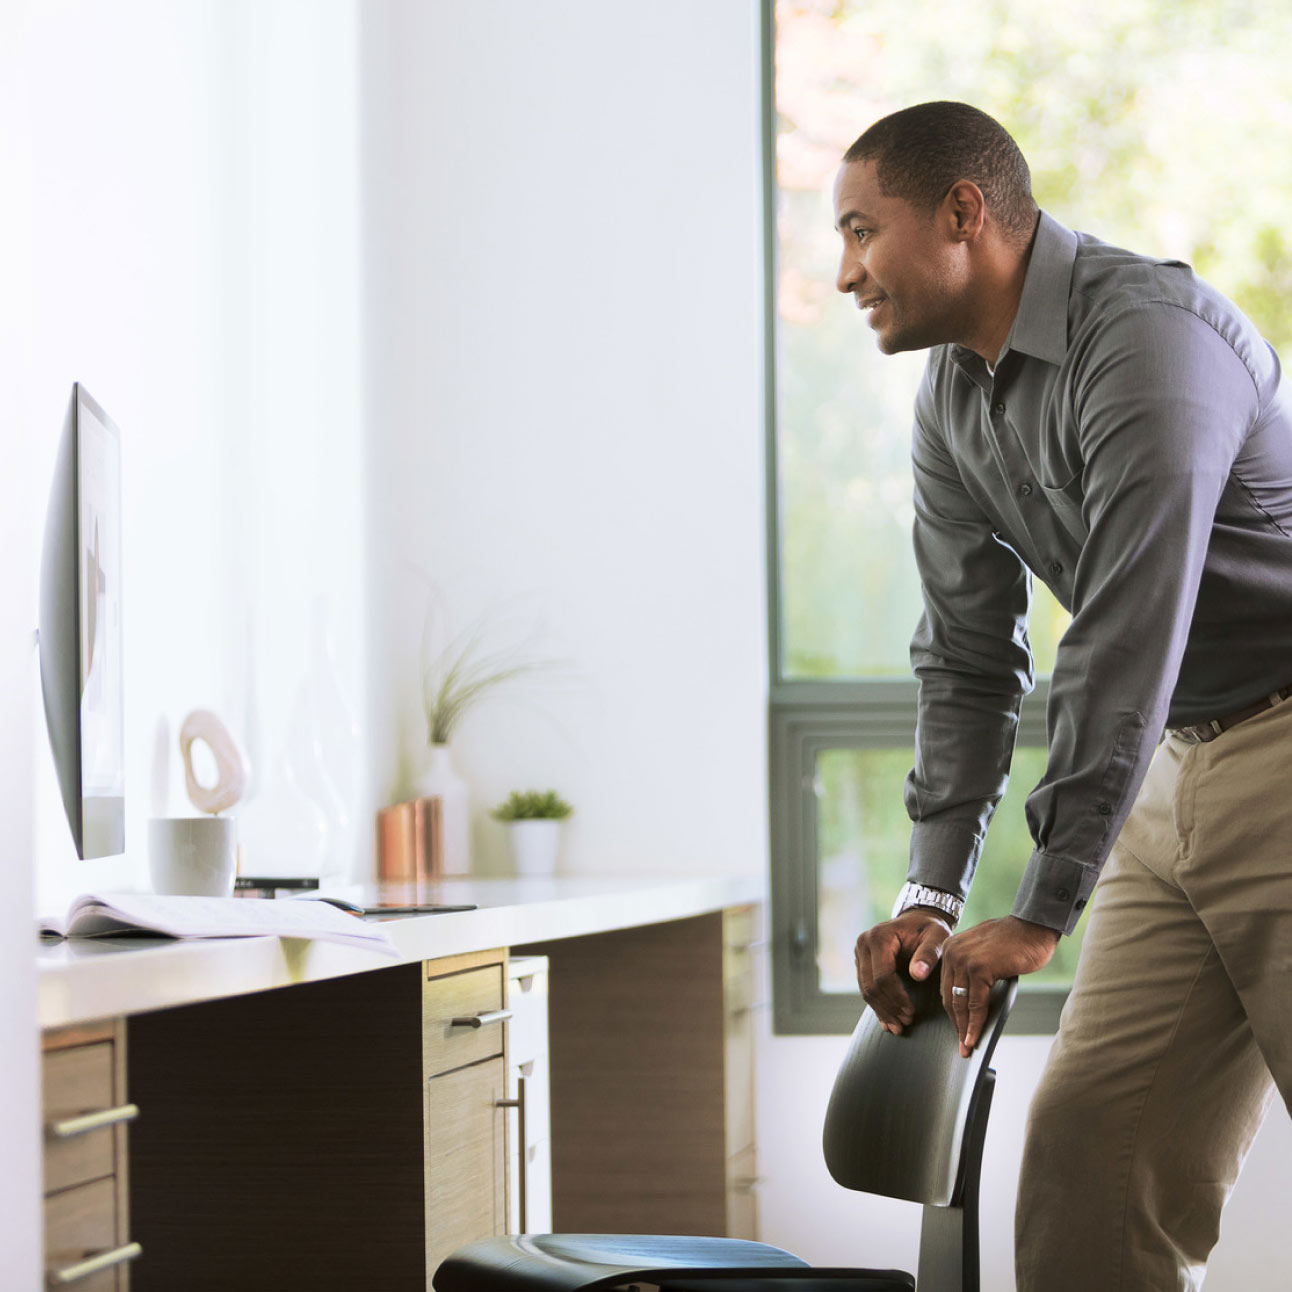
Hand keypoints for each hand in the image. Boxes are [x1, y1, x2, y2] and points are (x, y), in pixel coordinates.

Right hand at [854, 907, 953, 1034]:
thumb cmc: (930, 929)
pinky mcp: (861, 961)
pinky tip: (887, 1020)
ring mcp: (860, 952)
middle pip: (870, 985)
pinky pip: (865, 987)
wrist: (919, 920)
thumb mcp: (937, 937)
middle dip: (888, 1008)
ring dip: (881, 1010)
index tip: (911, 1012)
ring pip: (865, 989)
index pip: (882, 976)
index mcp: (879, 937)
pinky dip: (877, 1005)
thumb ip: (929, 954)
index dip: (896, 997)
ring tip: (898, 1026)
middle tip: (904, 1025)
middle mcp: (864, 943)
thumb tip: (917, 975)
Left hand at [940, 915, 1059, 1056]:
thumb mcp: (985, 954)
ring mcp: (963, 959)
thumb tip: (972, 1005)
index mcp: (951, 948)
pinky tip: (975, 1036)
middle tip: (961, 1045)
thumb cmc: (1015, 942)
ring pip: (960, 1002)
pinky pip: (975, 1003)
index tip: (956, 1030)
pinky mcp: (978, 968)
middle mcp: (952, 952)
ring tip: (968, 1046)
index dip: (952, 1011)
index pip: (947, 986)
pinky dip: (975, 1023)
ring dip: (964, 1028)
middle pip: (950, 996)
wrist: (1033, 926)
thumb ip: (974, 971)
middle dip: (956, 1023)